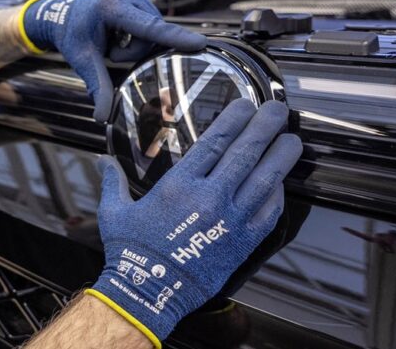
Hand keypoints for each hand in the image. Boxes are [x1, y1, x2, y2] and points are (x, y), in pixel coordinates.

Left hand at [20, 0, 206, 121]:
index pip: (148, 28)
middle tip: (109, 49)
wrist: (61, 15)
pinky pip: (148, 19)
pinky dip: (136, 31)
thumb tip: (102, 116)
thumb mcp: (84, 62)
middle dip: (133, 49)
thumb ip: (97, 86)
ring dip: (135, 41)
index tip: (200, 43)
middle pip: (150, 33)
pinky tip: (118, 30)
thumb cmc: (71, 36)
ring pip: (151, 28)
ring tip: (112, 39)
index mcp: (110, 6)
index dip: (175, 38)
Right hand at [86, 99, 302, 346]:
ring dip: (281, 156)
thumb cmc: (130, 253)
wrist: (149, 291)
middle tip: (278, 111)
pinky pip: (268, 212)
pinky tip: (281, 181)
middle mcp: (209, 197)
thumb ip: (113, 182)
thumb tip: (103, 161)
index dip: (234, 120)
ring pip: (265, 179)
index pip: (214, 142)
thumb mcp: (113, 212)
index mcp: (178, 185)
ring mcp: (230, 219)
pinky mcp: (243, 242)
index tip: (246, 105)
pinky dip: (278, 193)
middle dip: (265, 127)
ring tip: (293, 139)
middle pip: (245, 153)